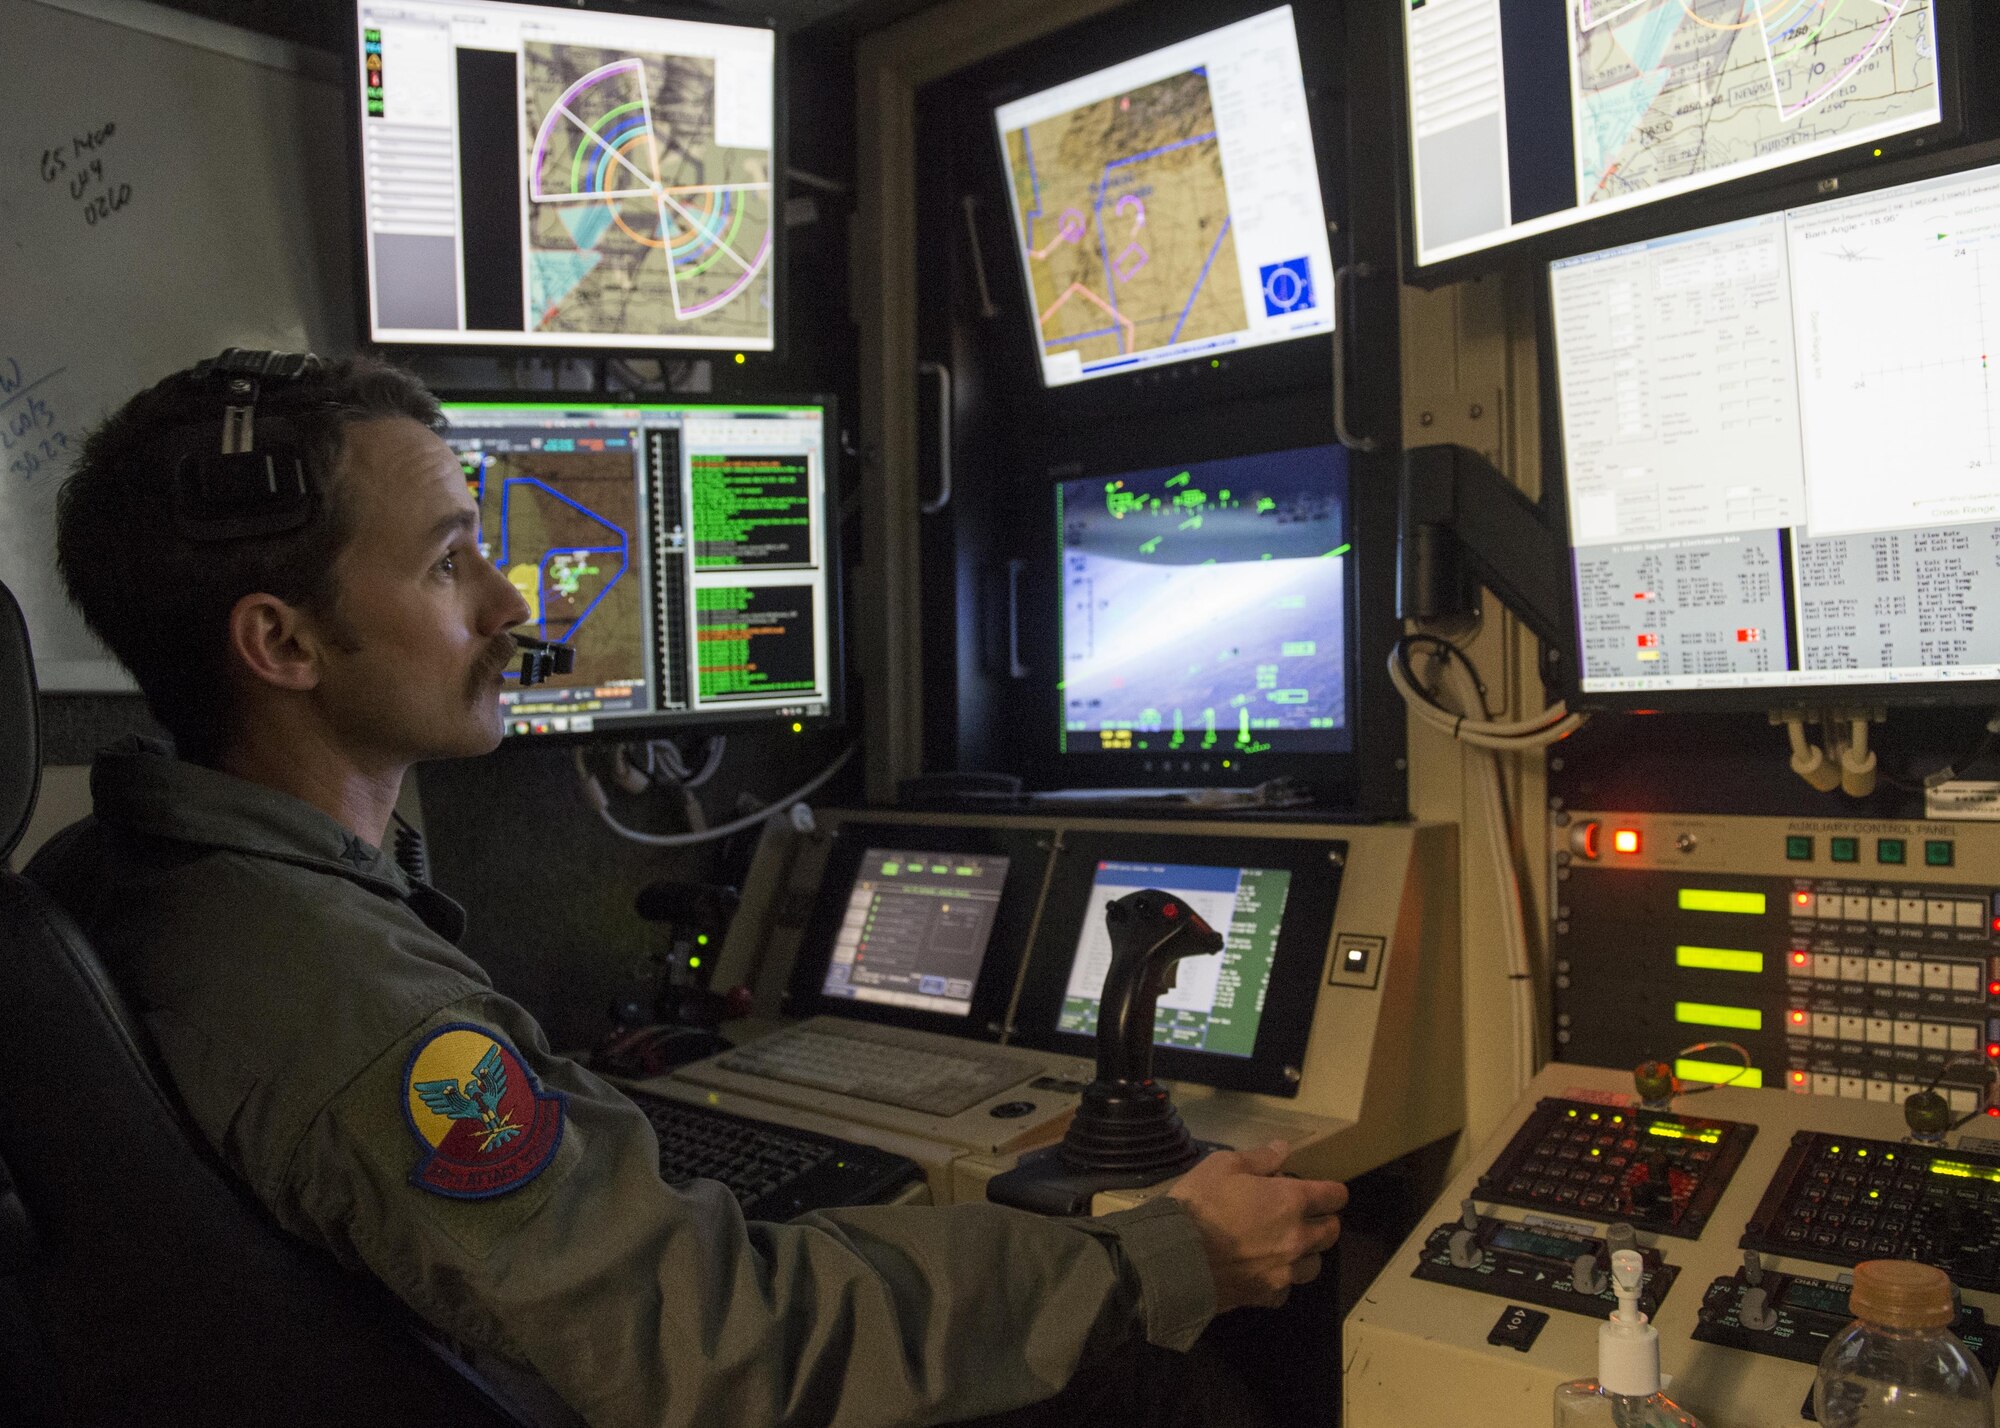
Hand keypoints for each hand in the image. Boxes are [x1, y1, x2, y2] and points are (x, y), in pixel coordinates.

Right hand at [1165, 1140, 1345, 1311]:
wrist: (1175, 1256)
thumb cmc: (1200, 1203)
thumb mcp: (1223, 1166)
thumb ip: (1259, 1158)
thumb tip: (1282, 1149)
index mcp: (1291, 1201)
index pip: (1334, 1196)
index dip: (1332, 1191)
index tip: (1324, 1191)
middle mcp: (1297, 1238)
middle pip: (1331, 1232)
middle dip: (1324, 1221)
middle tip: (1307, 1216)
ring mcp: (1284, 1271)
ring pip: (1315, 1265)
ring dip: (1307, 1253)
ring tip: (1288, 1246)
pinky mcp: (1266, 1295)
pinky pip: (1286, 1290)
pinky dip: (1281, 1280)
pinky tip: (1265, 1272)